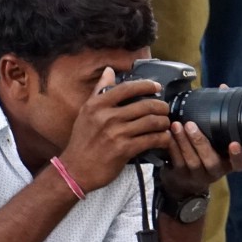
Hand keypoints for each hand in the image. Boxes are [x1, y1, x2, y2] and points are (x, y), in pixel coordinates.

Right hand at [59, 68, 171, 192]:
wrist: (76, 169)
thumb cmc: (82, 140)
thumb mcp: (86, 112)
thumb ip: (99, 91)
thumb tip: (109, 71)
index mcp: (97, 105)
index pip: (127, 88)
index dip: (146, 85)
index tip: (157, 87)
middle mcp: (107, 116)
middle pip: (145, 105)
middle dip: (161, 107)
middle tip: (165, 109)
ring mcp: (116, 133)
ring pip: (151, 122)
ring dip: (164, 123)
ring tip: (165, 124)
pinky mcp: (124, 149)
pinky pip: (151, 140)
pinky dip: (162, 138)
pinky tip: (164, 138)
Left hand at [159, 121, 241, 199]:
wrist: (184, 182)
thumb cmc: (204, 155)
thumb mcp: (215, 147)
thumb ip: (218, 129)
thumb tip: (223, 93)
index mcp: (227, 164)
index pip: (239, 164)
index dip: (238, 156)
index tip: (235, 144)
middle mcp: (215, 172)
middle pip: (211, 161)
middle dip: (200, 142)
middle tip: (190, 125)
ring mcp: (197, 176)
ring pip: (191, 160)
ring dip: (183, 142)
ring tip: (176, 125)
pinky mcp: (181, 176)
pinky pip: (176, 161)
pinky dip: (172, 146)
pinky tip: (168, 134)